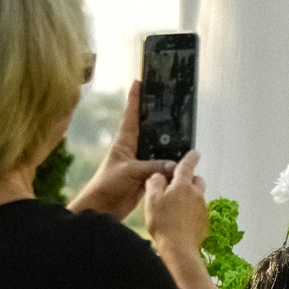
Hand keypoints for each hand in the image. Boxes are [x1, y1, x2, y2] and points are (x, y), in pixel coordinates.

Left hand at [67, 85, 172, 218]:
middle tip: (171, 102)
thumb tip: (174, 164)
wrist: (104, 207)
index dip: (135, 98)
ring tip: (185, 132)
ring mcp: (141, 160)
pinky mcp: (148, 174)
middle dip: (159, 115)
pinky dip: (173, 163)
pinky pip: (163, 164)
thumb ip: (153, 166)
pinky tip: (184, 161)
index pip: (131, 114)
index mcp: (124, 141)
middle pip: (150, 128)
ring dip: (171, 143)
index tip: (140, 81)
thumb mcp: (129, 171)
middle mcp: (133, 148)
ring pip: (160, 147)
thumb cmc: (107, 185)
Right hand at [143, 149, 210, 252]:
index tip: (194, 153)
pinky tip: (179, 217)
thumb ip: (155, 183)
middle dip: (188, 179)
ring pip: (197, 195)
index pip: (187, 166)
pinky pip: (198, 209)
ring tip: (174, 203)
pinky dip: (190, 208)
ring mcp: (202, 208)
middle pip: (196, 180)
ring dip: (189, 194)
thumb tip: (159, 176)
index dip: (190, 158)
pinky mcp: (204, 220)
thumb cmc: (163, 222)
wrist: (179, 247)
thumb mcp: (152, 199)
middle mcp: (197, 194)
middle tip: (174, 184)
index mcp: (183, 185)